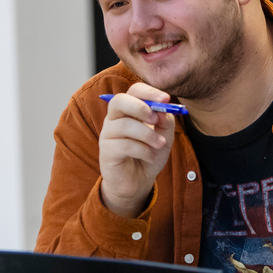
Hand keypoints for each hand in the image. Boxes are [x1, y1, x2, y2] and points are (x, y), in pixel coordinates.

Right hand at [99, 83, 176, 218]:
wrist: (138, 181)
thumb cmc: (149, 154)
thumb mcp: (164, 137)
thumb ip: (165, 122)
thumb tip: (163, 112)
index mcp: (129, 110)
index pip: (134, 91)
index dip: (149, 92)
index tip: (166, 99)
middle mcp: (114, 118)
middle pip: (119, 101)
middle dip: (140, 107)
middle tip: (156, 119)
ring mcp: (107, 134)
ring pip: (124, 125)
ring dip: (147, 135)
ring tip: (160, 144)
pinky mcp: (106, 151)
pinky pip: (124, 145)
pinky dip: (142, 150)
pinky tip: (150, 157)